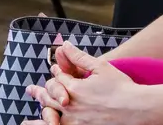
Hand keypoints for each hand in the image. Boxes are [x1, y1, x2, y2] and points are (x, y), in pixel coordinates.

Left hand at [24, 42, 162, 124]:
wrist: (135, 109)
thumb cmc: (121, 88)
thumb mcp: (101, 67)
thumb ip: (79, 57)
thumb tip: (64, 46)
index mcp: (74, 88)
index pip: (58, 78)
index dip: (56, 72)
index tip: (55, 69)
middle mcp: (70, 106)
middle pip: (49, 96)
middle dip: (40, 91)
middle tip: (31, 90)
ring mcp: (73, 121)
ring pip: (49, 115)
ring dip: (39, 111)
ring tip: (28, 116)